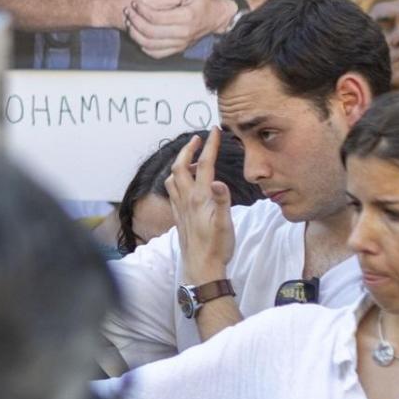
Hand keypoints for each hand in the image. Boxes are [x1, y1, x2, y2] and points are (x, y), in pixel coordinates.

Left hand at [126, 0, 230, 59]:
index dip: (142, 11)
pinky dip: (144, 47)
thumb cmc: (203, 2)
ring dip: (136, 35)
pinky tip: (139, 36)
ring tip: (130, 23)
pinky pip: (157, 53)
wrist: (215, 18)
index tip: (135, 3)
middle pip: (151, 32)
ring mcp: (180, 43)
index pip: (157, 17)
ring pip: (151, 45)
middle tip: (128, 12)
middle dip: (135, 21)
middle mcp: (183, 33)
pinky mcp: (178, 49)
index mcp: (186, 17)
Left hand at [165, 130, 235, 285]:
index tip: (215, 130)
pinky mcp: (179, 215)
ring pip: (173, 178)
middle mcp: (187, 199)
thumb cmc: (217, 247)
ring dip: (180, 163)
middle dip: (188, 149)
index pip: (204, 164)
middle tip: (198, 139)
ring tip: (192, 160)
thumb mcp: (225, 224)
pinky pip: (172, 190)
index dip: (210, 145)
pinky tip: (185, 184)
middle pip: (181, 166)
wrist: (201, 267)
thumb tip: (218, 181)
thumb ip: (222, 201)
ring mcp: (180, 207)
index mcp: (200, 197)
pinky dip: (177, 179)